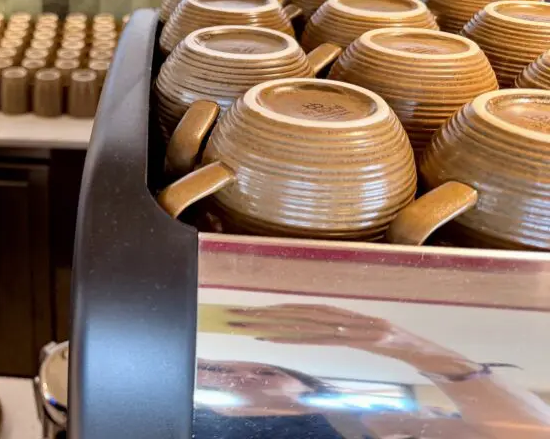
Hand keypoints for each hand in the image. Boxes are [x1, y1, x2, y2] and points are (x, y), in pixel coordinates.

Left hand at [228, 304, 478, 376]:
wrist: (472, 376)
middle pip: (311, 314)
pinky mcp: (385, 338)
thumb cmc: (430, 378)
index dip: (285, 314)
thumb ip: (365, 367)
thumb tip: (345, 394)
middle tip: (236, 314)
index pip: (317, 316)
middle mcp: (366, 321)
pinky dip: (312, 332)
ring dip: (283, 321)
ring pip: (320, 320)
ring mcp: (375, 327)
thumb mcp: (388, 372)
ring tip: (251, 324)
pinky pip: (341, 335)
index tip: (254, 316)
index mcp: (365, 327)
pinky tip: (287, 333)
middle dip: (272, 314)